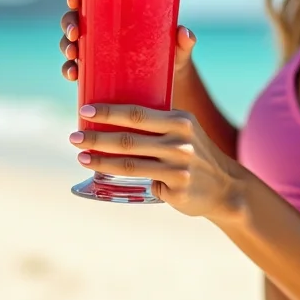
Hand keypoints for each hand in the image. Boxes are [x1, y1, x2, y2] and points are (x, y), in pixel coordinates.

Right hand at [58, 0, 198, 83]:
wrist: (168, 84)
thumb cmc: (171, 55)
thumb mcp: (177, 47)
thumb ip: (183, 41)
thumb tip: (185, 34)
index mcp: (115, 14)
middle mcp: (100, 30)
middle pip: (74, 20)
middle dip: (69, 25)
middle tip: (75, 34)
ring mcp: (94, 51)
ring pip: (70, 43)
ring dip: (66, 48)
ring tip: (73, 57)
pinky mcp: (93, 73)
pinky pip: (73, 69)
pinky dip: (69, 70)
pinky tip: (73, 76)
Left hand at [69, 103, 243, 219]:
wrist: (226, 187)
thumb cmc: (194, 153)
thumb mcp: (184, 129)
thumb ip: (157, 123)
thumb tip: (112, 114)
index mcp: (181, 120)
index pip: (137, 113)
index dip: (108, 112)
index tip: (84, 110)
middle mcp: (180, 142)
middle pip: (128, 139)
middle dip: (96, 137)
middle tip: (73, 136)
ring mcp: (179, 168)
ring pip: (129, 164)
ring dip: (100, 160)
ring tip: (81, 156)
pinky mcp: (177, 189)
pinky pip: (141, 182)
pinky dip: (118, 177)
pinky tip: (101, 173)